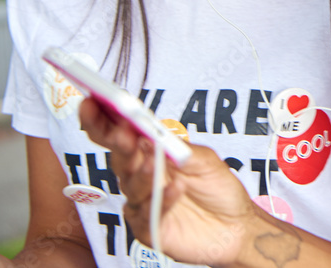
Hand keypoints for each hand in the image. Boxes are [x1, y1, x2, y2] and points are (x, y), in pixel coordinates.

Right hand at [79, 97, 260, 266]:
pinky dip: (162, 200)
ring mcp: (143, 204)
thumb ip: (178, 147)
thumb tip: (153, 134)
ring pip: (132, 186)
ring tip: (153, 162)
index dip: (104, 121)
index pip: (121, 136)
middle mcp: (143, 179)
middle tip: (121, 132)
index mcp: (152, 156)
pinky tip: (175, 189)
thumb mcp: (205, 159)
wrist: (236, 226)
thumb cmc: (218, 190)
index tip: (95, 102)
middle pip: (120, 159)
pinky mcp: (150, 229)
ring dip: (141, 172)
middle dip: (118, 144)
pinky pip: (149, 214)